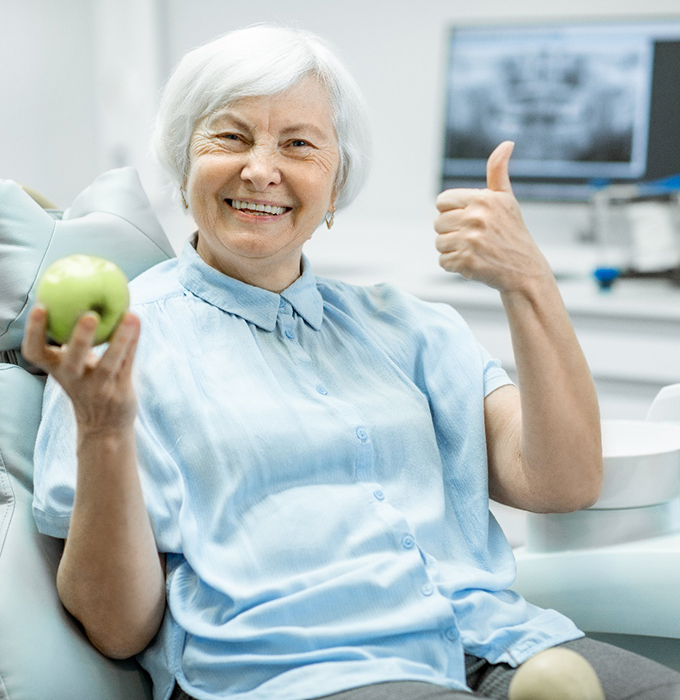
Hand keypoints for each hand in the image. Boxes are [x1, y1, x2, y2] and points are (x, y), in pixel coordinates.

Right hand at [21, 306, 139, 433]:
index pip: (35, 353)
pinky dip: (133, 342)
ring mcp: (98, 388)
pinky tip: (137, 320)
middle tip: (89, 315)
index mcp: (57, 369)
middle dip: (79, 339)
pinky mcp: (119, 391)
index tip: (41, 307)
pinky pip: (128, 363)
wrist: (103, 426)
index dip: (34, 332)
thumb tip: (80, 295)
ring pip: (109, 363)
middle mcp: (74, 380)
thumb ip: (74, 339)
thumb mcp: (75, 364)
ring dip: (120, 339)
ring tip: (130, 315)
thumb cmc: (87, 384)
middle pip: (73, 361)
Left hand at [434, 141, 551, 293]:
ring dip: (452, 249)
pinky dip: (454, 265)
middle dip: (451, 232)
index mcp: (483, 199)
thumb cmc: (513, 233)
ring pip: (439, 243)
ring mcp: (471, 241)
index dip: (451, 212)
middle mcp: (476, 218)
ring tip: (473, 250)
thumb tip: (506, 144)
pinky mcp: (467, 262)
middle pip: (437, 223)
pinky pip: (443, 262)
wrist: (525, 270)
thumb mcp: (506, 200)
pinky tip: (472, 263)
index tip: (468, 220)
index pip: (441, 201)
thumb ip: (498, 172)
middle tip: (473, 238)